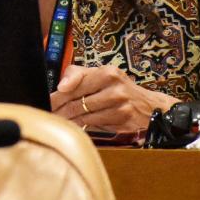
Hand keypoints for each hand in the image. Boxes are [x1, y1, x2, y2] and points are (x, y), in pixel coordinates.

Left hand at [50, 64, 178, 132]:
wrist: (150, 106)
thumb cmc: (118, 88)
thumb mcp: (101, 75)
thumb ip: (78, 75)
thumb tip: (61, 86)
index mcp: (107, 72)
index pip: (76, 83)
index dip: (59, 94)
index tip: (48, 100)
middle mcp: (115, 87)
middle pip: (78, 101)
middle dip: (60, 109)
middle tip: (49, 113)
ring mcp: (120, 105)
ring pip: (85, 115)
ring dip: (69, 119)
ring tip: (59, 120)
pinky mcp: (123, 120)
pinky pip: (95, 125)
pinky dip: (82, 126)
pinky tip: (75, 125)